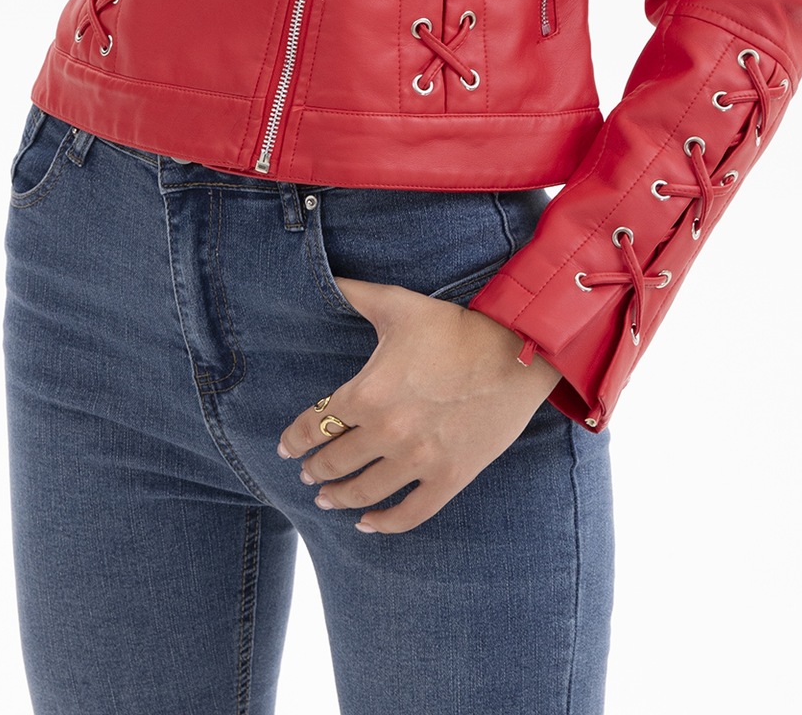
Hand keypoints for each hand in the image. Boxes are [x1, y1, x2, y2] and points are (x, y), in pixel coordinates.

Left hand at [276, 276, 562, 533]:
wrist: (516, 351)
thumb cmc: (454, 326)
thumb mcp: (398, 304)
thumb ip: (355, 293)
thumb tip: (328, 278)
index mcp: (368, 393)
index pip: (315, 425)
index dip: (294, 440)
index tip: (285, 449)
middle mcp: (387, 433)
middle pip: (335, 462)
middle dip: (315, 470)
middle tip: (307, 474)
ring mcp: (418, 461)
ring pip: (365, 492)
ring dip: (341, 498)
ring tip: (328, 499)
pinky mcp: (449, 478)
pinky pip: (410, 513)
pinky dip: (384, 524)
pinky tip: (368, 523)